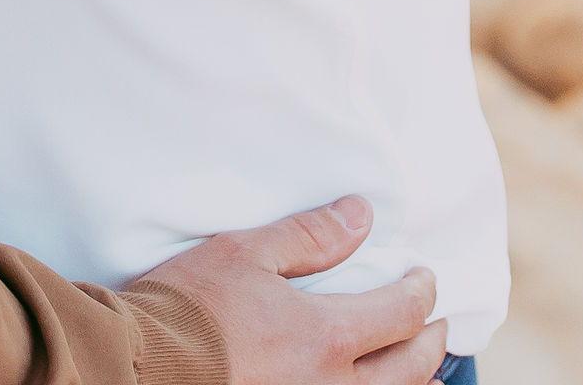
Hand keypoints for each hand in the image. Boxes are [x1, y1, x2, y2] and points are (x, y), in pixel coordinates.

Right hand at [135, 198, 446, 384]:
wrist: (146, 368)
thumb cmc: (191, 307)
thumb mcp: (245, 253)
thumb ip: (309, 236)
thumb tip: (361, 214)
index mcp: (326, 337)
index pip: (400, 313)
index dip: (420, 291)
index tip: (423, 275)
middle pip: (409, 368)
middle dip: (429, 339)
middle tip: (435, 321)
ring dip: (416, 381)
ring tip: (425, 368)